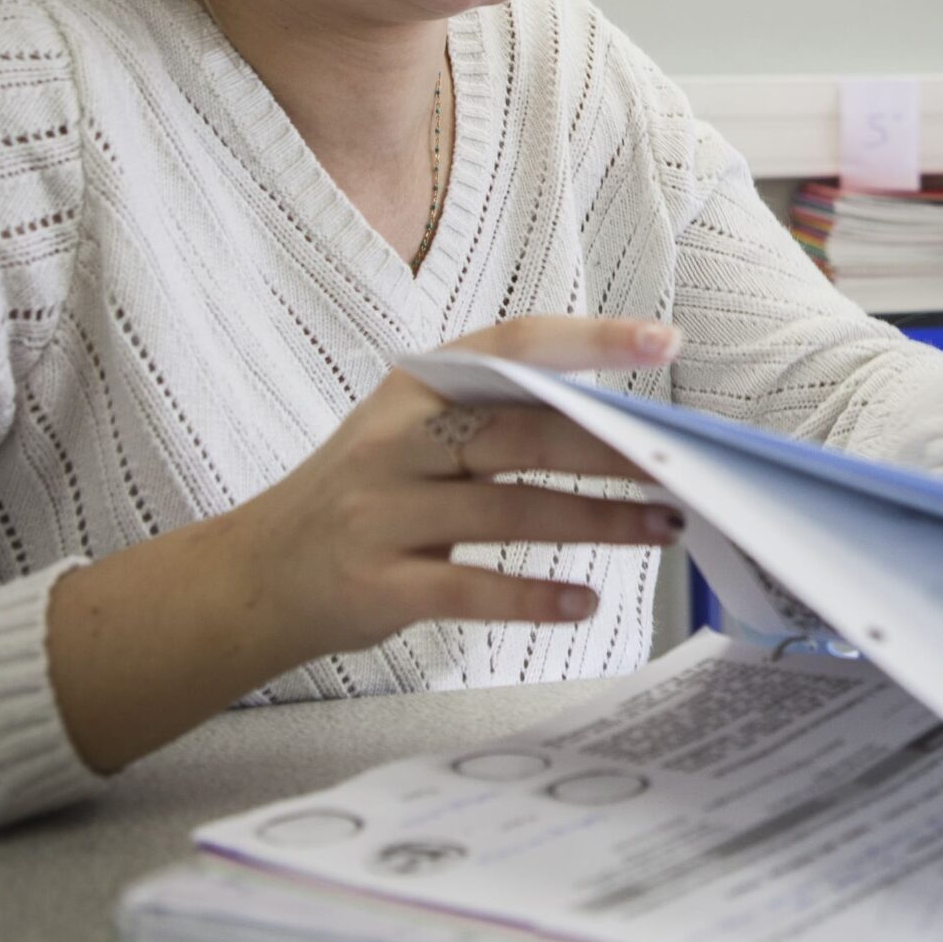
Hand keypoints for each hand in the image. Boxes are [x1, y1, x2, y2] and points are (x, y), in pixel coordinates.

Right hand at [225, 315, 687, 659]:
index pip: (512, 346)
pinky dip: (532, 597)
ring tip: (667, 524)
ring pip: (510, 510)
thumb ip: (498, 417)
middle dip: (613, 448)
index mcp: (415, 388)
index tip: (664, 341)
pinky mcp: (377, 585)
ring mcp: (382, 514)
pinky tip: (584, 601)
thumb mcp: (416, 433)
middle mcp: (395, 442)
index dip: (591, 340)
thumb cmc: (367, 494)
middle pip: (523, 433)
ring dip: (599, 521)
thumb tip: (621, 421)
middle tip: (684, 461)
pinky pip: (469, 588)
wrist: (258, 574)